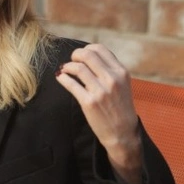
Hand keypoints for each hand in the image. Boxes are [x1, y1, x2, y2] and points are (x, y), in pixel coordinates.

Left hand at [55, 44, 142, 183]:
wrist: (122, 133)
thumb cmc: (120, 108)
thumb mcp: (123, 85)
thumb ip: (110, 70)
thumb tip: (89, 55)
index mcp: (121, 72)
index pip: (100, 49)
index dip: (86, 49)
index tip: (81, 56)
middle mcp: (112, 79)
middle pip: (87, 55)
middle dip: (75, 55)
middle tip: (71, 61)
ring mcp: (100, 91)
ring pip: (77, 68)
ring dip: (67, 67)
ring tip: (65, 70)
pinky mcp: (89, 102)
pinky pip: (71, 84)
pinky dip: (62, 78)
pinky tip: (61, 78)